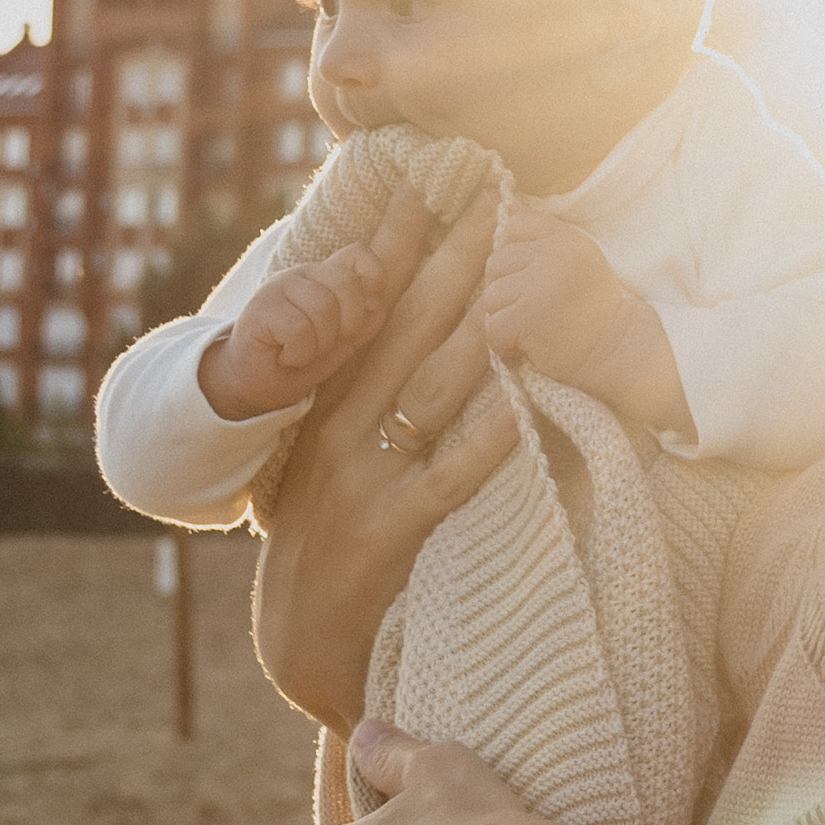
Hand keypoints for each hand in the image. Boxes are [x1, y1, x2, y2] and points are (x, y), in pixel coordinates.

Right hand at [198, 242, 391, 421]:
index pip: (359, 254)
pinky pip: (299, 329)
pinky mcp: (259, 308)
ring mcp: (278, 286)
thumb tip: (378, 301)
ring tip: (301, 351)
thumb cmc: (300, 358)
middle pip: (347, 283)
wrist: (255, 385)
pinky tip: (285, 355)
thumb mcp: (343, 341)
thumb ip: (365, 318)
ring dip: (319, 344)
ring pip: (323, 307)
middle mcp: (303, 274)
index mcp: (326, 276)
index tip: (362, 314)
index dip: (372, 282)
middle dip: (347, 325)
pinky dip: (299, 353)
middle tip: (324, 344)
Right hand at [252, 181, 520, 730]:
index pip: (364, 307)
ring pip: (435, 380)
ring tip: (521, 260)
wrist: (300, 647)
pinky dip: (490, 428)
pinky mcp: (393, 530)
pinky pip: (452, 470)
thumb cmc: (330, 543)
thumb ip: (364, 393)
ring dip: (482, 314)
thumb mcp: (331, 455)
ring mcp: (365, 477)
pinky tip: (524, 389)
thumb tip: (417, 323)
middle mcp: (341, 428)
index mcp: (326, 403)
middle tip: (499, 189)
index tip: (427, 177)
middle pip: (408, 323)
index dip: (396, 240)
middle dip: (457, 254)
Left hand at [483, 198, 692, 437]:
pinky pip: (492, 328)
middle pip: (496, 263)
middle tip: (534, 311)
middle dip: (507, 290)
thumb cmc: (595, 312)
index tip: (533, 278)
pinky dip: (505, 344)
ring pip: (491, 297)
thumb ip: (545, 245)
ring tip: (534, 331)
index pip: (515, 226)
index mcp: (566, 237)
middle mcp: (553, 255)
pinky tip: (527, 348)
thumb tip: (498, 238)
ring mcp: (539, 286)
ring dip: (506, 319)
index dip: (515, 253)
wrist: (619, 351)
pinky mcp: (528, 319)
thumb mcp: (579, 260)